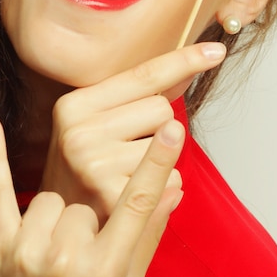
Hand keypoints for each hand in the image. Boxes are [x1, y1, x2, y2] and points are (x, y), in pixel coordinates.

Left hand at [0, 113, 183, 276]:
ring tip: (48, 250)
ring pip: (52, 198)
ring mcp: (28, 251)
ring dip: (53, 219)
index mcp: (106, 274)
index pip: (138, 206)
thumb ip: (146, 241)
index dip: (158, 163)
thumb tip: (172, 190)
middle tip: (75, 255)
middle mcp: (67, 262)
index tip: (173, 128)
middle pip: (88, 201)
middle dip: (85, 223)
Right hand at [40, 42, 225, 222]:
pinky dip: (164, 188)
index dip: (183, 61)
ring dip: (159, 161)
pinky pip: (173, 180)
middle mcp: (78, 131)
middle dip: (158, 127)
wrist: (59, 226)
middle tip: (124, 151)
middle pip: (162, 109)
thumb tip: (191, 65)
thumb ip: (135, 96)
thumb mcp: (94, 124)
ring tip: (124, 175)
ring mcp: (93, 164)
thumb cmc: (84, 168)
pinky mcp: (113, 196)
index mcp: (73, 105)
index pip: (141, 76)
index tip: (217, 51)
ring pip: (171, 145)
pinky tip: (132, 195)